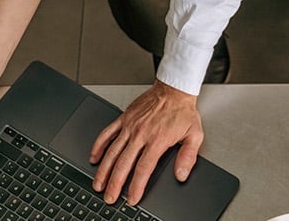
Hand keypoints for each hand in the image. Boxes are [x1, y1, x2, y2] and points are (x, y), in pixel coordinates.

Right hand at [89, 81, 202, 204]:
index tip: (132, 198)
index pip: (143, 169)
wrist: (173, 89)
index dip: (136, 186)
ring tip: (98, 184)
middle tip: (109, 197)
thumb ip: (188, 156)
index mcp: (157, 140)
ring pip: (112, 152)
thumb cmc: (183, 111)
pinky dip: (98, 146)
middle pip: (123, 164)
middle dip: (115, 184)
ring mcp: (129, 126)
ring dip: (103, 170)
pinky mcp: (123, 118)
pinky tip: (94, 157)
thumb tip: (182, 174)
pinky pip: (107, 133)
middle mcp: (140, 134)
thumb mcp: (194, 135)